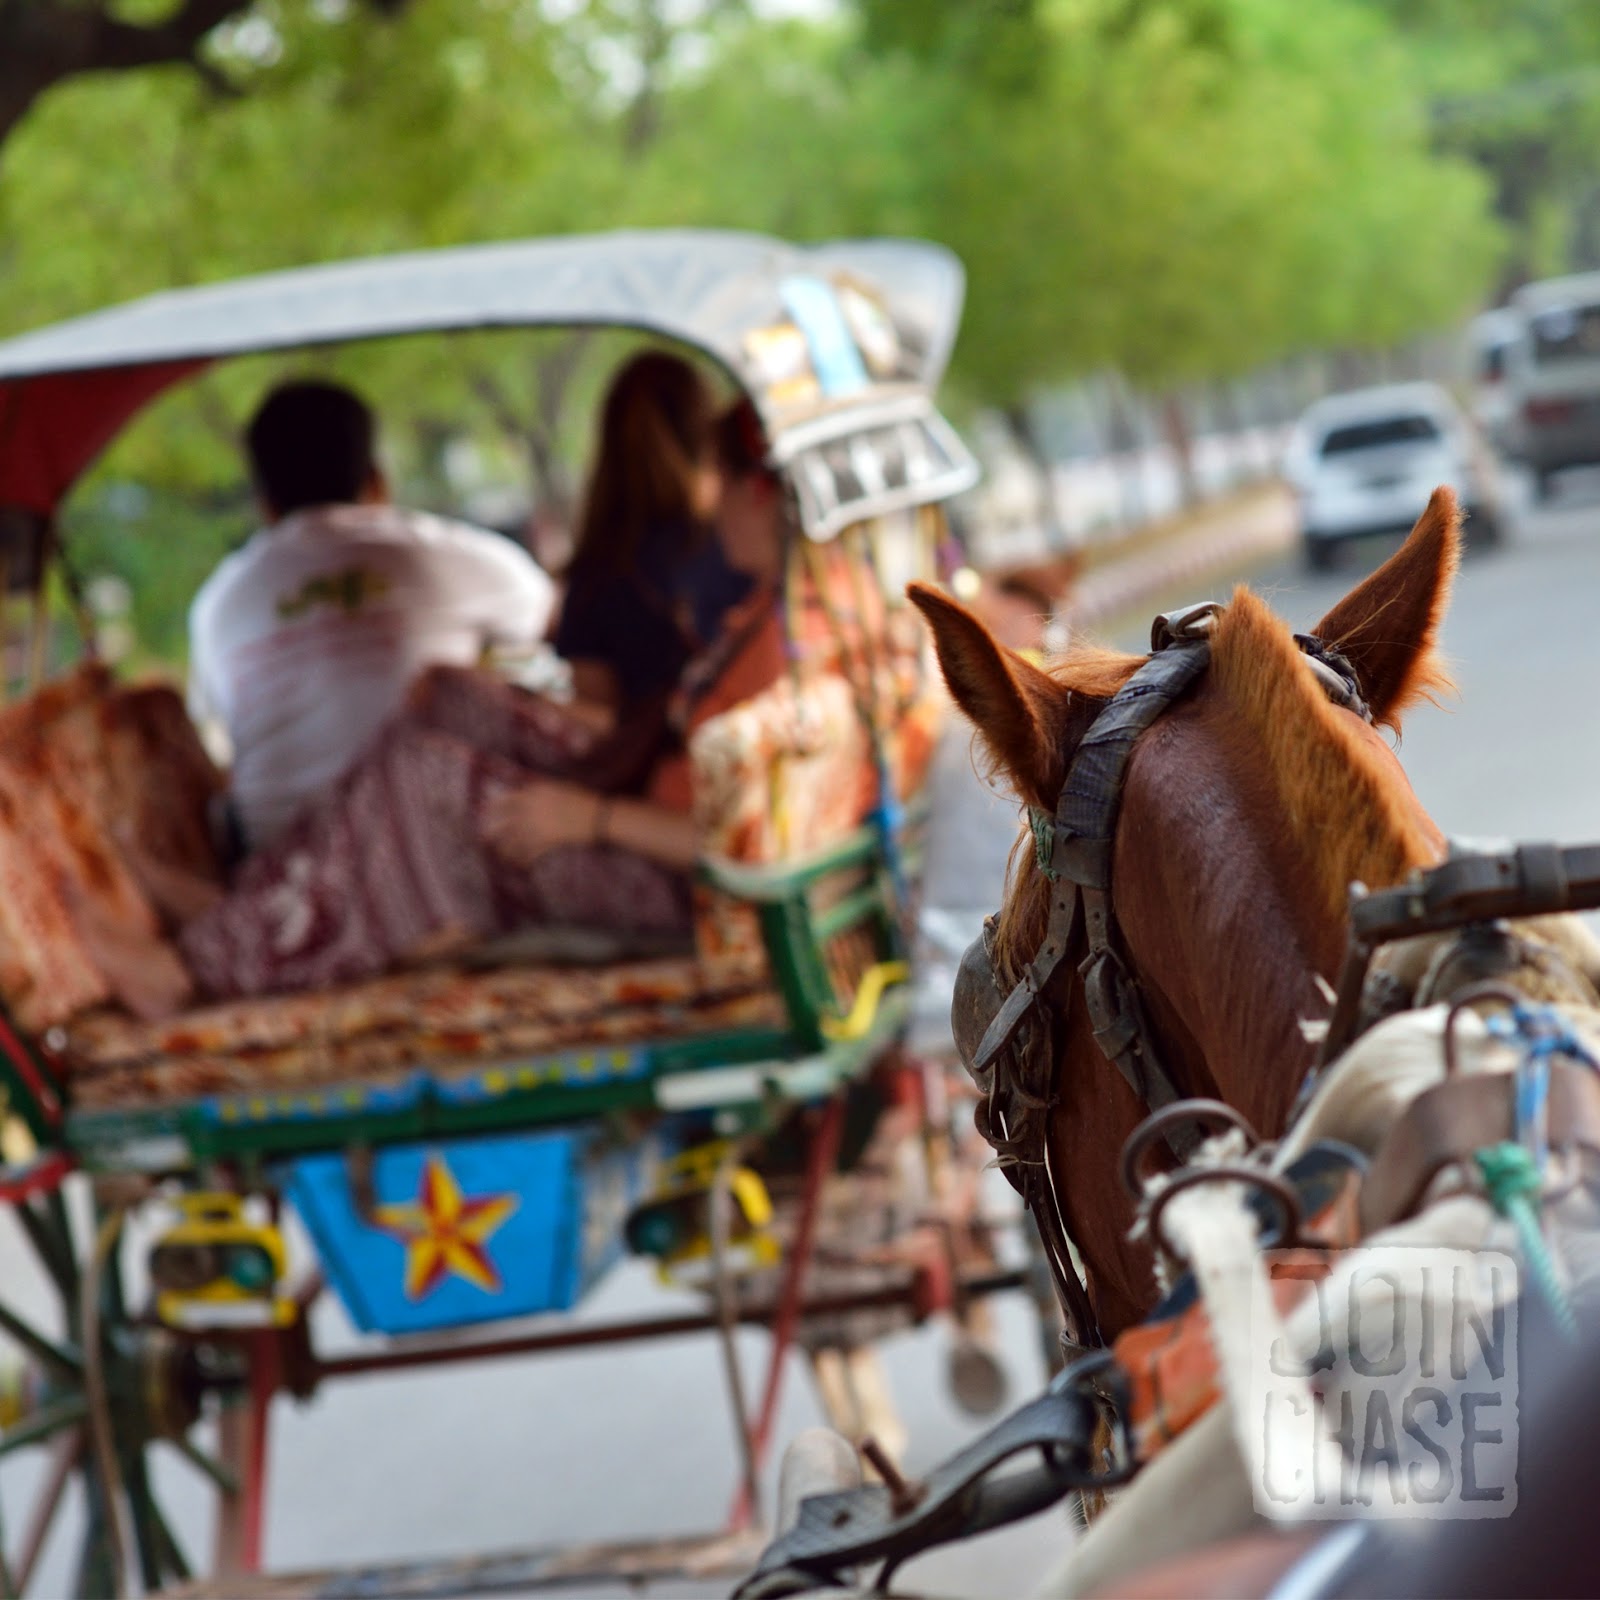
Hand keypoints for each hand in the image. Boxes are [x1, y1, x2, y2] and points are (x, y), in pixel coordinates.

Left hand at [481, 780, 602, 866]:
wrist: (599, 816)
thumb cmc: (582, 799)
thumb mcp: (558, 787)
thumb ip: (538, 791)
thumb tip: (522, 793)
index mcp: (534, 793)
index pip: (505, 801)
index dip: (492, 809)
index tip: (484, 814)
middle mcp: (532, 809)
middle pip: (504, 823)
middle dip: (492, 832)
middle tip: (485, 839)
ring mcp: (539, 827)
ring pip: (513, 841)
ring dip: (505, 850)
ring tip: (501, 855)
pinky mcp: (548, 842)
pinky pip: (529, 853)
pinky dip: (523, 860)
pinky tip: (520, 865)